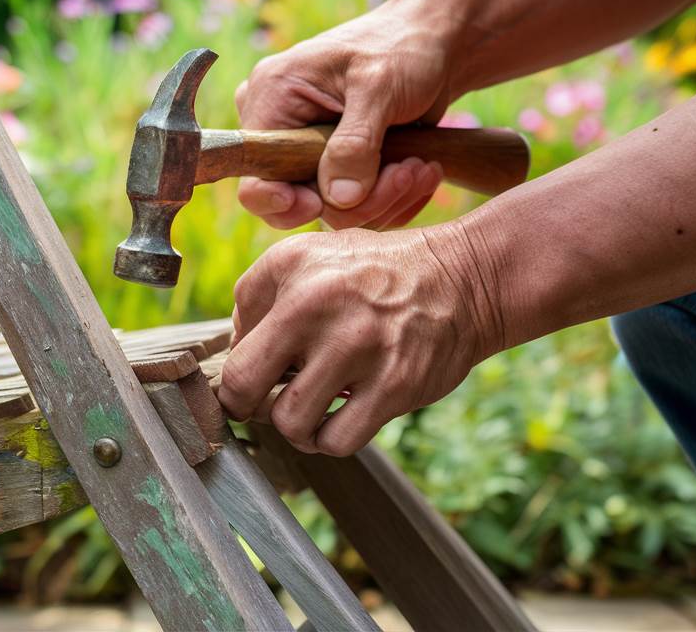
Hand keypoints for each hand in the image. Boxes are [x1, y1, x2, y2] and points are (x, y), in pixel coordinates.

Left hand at [217, 224, 501, 455]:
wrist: (463, 276)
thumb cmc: (376, 273)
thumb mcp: (310, 255)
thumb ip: (261, 296)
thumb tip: (232, 352)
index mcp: (290, 269)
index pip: (232, 340)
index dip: (238, 370)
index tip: (255, 378)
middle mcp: (317, 302)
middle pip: (243, 386)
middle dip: (248, 406)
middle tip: (263, 405)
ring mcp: (358, 346)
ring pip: (290, 422)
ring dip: (295, 427)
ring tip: (310, 410)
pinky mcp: (394, 384)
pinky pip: (336, 440)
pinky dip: (331, 440)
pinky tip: (340, 418)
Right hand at [235, 0, 457, 229]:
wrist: (434, 45)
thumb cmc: (402, 48)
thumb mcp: (379, 86)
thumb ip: (355, 142)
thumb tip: (339, 198)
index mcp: (270, 98)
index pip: (252, 173)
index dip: (277, 201)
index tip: (319, 204)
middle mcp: (281, 130)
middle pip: (299, 201)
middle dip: (358, 199)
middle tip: (408, 172)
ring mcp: (309, 153)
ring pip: (334, 210)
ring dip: (385, 198)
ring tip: (422, 167)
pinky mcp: (338, 169)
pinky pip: (356, 207)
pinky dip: (392, 198)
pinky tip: (421, 172)